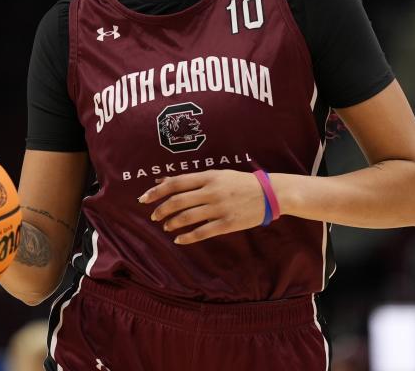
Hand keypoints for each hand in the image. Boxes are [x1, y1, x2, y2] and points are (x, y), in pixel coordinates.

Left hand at [138, 169, 266, 244]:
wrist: (269, 194)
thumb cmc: (240, 182)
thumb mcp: (216, 175)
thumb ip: (190, 179)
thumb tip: (163, 180)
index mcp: (208, 176)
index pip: (175, 183)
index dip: (157, 191)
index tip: (144, 198)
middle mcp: (212, 191)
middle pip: (178, 201)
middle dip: (161, 210)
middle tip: (154, 216)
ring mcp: (219, 208)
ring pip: (187, 217)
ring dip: (172, 223)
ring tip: (166, 226)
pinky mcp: (227, 223)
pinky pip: (202, 232)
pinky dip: (188, 237)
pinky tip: (179, 239)